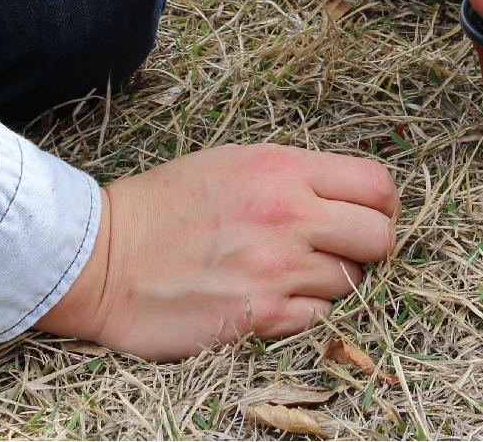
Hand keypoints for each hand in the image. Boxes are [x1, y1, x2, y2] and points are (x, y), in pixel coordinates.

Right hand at [36, 144, 397, 358]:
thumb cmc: (163, 207)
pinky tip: (270, 300)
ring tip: (290, 275)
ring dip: (330, 282)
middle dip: (369, 247)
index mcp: (282, 169)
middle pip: (380, 237)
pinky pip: (319, 318)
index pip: (376, 185)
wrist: (102, 258)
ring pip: (352, 282)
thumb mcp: (232, 163)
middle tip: (340, 252)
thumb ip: (293, 174)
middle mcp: (288, 215)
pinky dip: (304, 313)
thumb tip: (344, 194)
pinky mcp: (262, 316)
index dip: (380, 205)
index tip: (365, 216)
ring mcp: (278, 269)